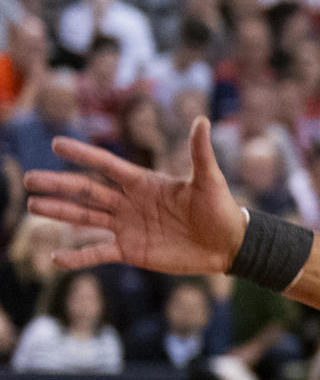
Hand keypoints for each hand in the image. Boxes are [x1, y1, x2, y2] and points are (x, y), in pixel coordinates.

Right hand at [24, 117, 246, 274]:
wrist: (229, 245)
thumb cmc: (222, 210)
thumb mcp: (210, 180)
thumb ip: (200, 153)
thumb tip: (202, 120)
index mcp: (144, 183)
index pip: (106, 166)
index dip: (83, 155)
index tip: (56, 144)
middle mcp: (129, 203)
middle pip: (86, 191)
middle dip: (58, 185)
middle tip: (28, 180)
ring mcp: (128, 227)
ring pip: (85, 218)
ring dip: (59, 213)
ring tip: (32, 207)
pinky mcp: (131, 251)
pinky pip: (98, 253)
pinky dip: (78, 256)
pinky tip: (56, 258)